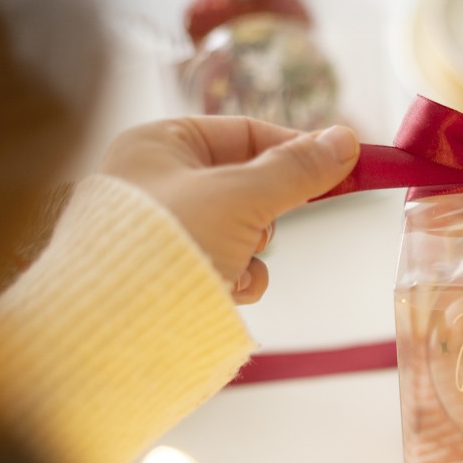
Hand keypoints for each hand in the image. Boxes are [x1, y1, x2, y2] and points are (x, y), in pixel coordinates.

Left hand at [100, 117, 358, 303]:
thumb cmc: (166, 245)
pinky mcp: (174, 273)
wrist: (117, 329)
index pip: (245, 133)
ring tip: (232, 260)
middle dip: (266, 209)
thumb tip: (345, 140)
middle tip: (271, 219)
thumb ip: (296, 170)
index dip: (294, 148)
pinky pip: (229, 264)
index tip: (341, 163)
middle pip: (247, 182)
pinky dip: (238, 277)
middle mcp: (158, 184)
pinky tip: (225, 288)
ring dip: (252, 248)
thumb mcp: (241, 197)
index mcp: (159, 145)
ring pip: (243, 228)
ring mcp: (165, 232)